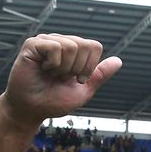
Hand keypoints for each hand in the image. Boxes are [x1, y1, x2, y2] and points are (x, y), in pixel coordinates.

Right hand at [1, 33, 122, 126]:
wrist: (31, 110)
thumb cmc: (54, 100)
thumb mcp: (83, 90)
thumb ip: (99, 75)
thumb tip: (118, 61)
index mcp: (74, 50)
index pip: (94, 46)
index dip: (89, 67)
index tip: (76, 80)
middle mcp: (61, 41)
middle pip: (85, 45)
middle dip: (77, 69)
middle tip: (61, 78)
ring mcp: (47, 41)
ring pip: (72, 46)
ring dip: (64, 68)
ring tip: (51, 74)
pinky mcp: (33, 44)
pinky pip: (55, 47)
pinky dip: (53, 64)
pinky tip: (43, 69)